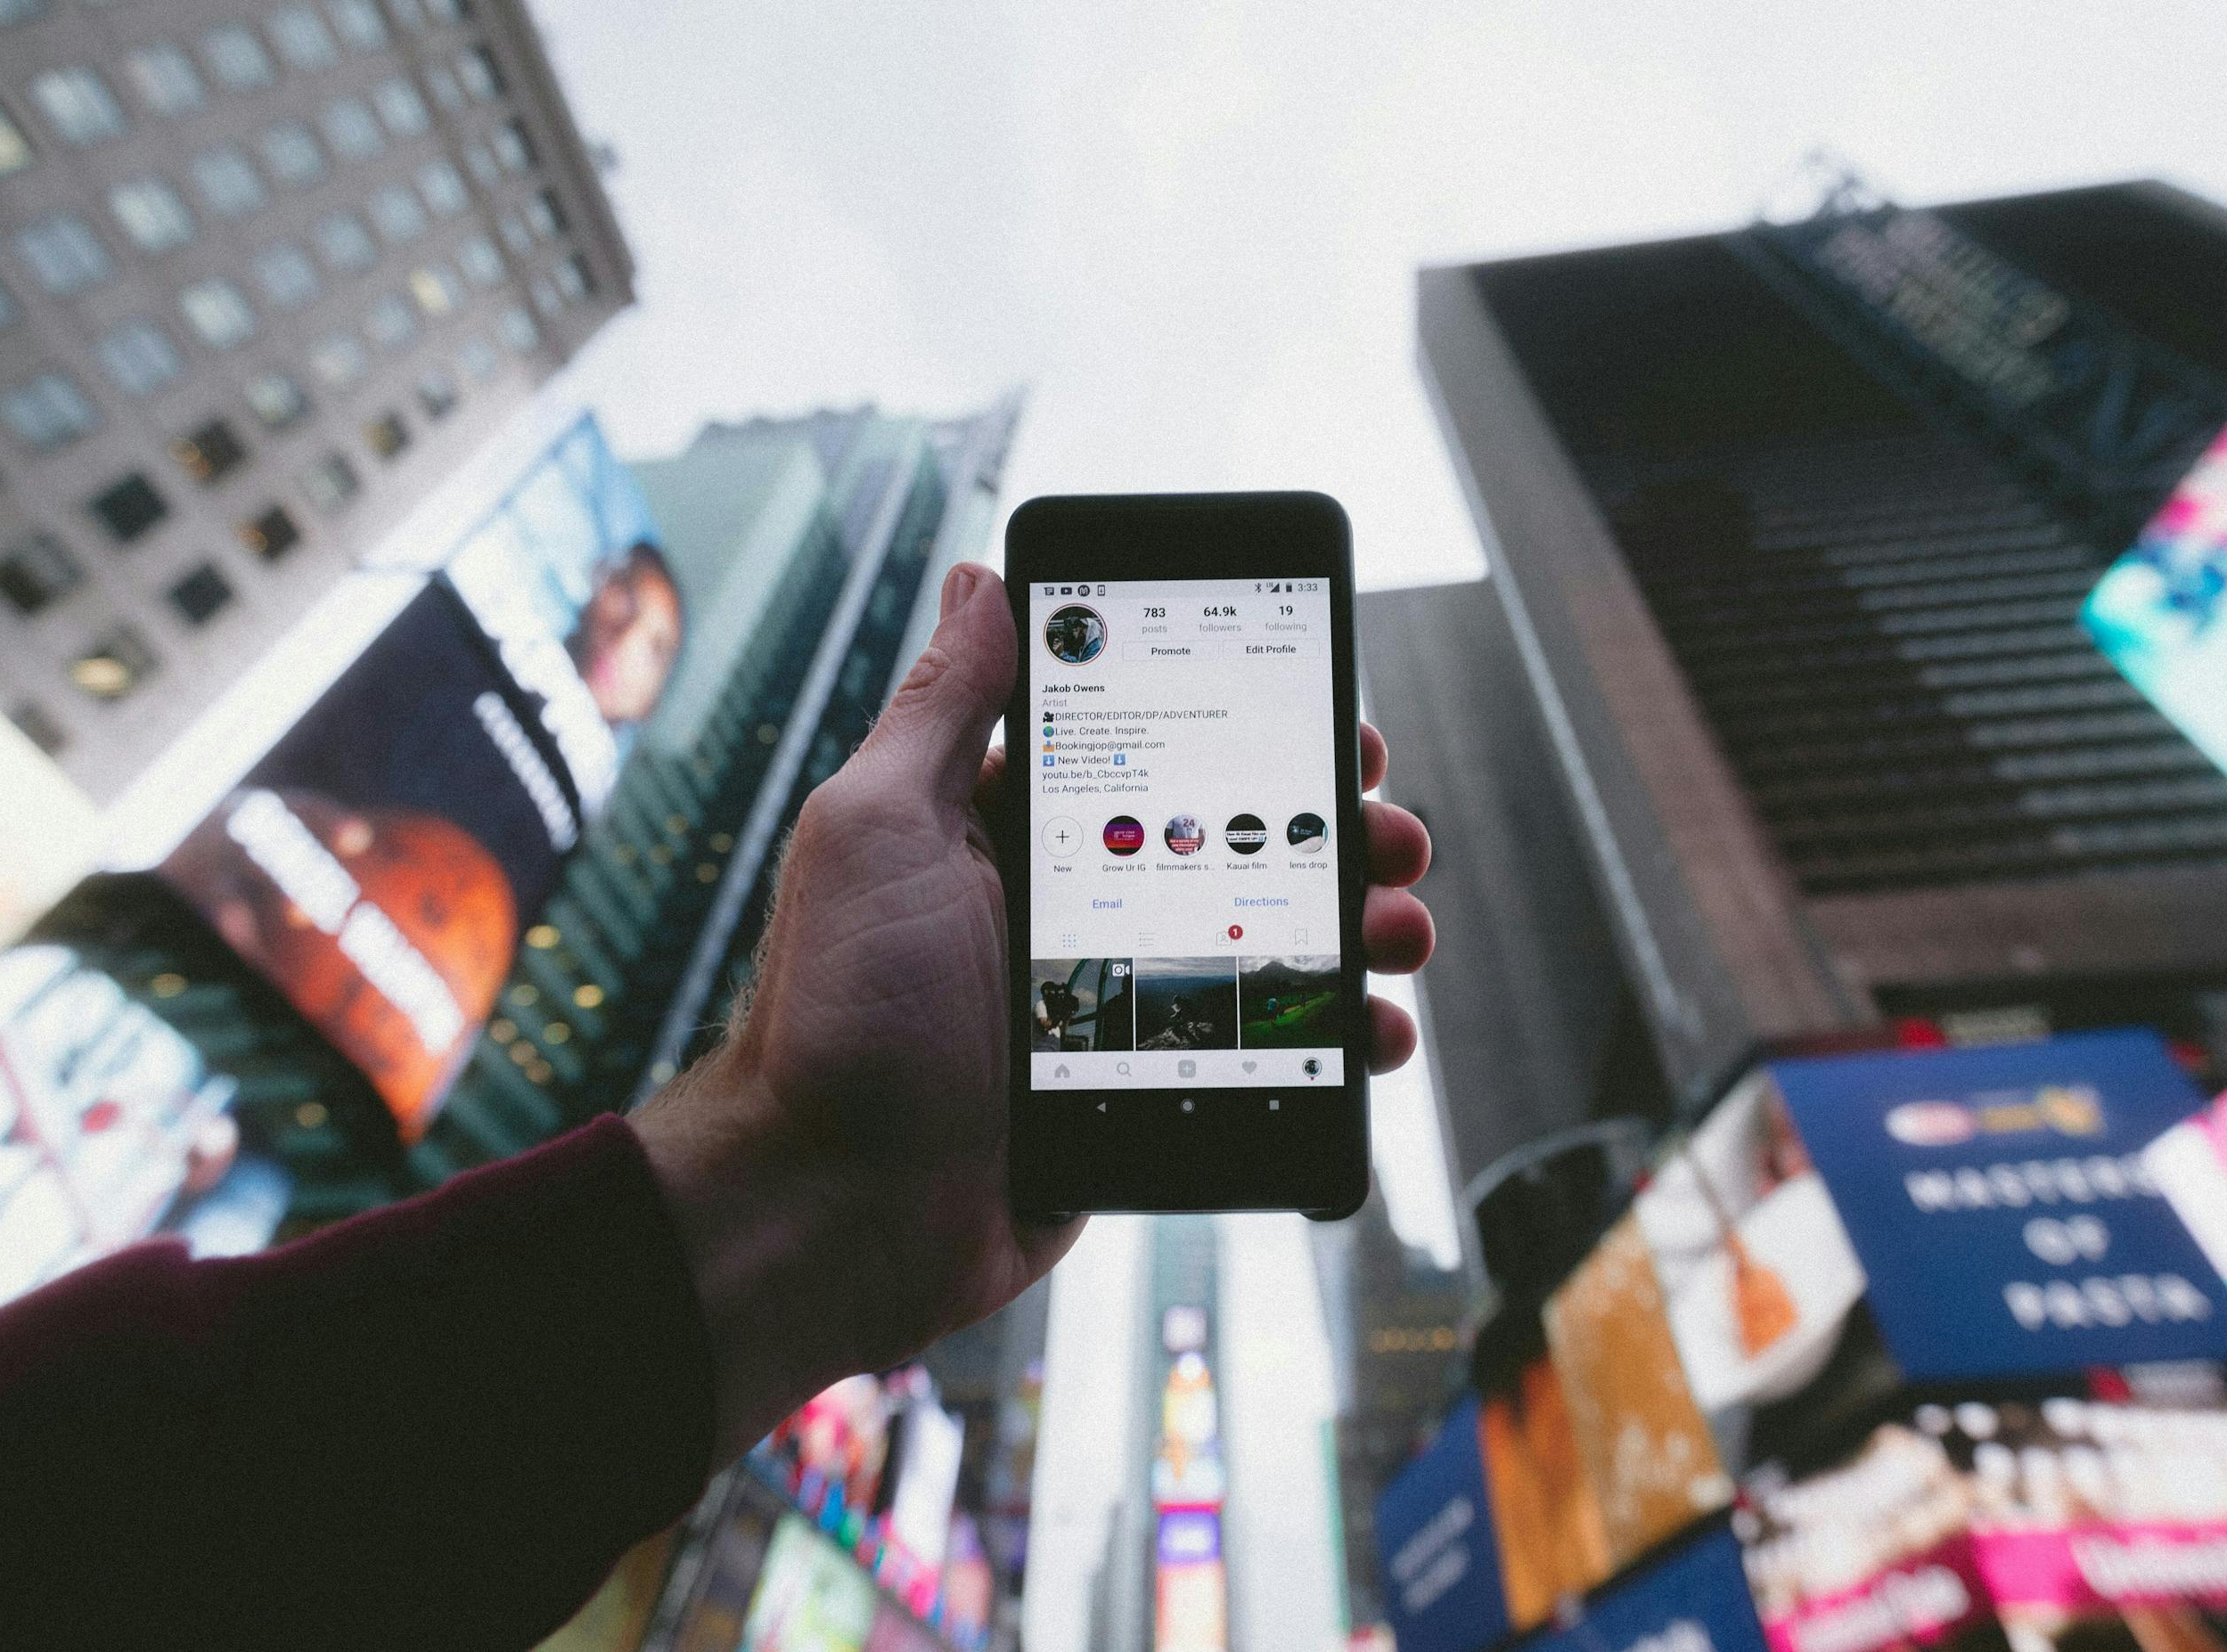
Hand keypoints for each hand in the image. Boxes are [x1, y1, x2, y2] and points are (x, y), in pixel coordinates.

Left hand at [632, 563, 1434, 1465]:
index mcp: (1013, 834)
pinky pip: (1263, 1058)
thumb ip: (943, 708)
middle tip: (1388, 831)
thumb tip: (981, 579)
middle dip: (1332, 830)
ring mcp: (1118, 1008)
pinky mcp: (1147, 1096)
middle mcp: (1074, 911)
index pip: (1161, 754)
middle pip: (1238, 847)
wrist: (830, 1214)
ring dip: (1353, 928)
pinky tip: (1372, 1033)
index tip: (1328, 718)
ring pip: (1269, 949)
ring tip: (1396, 929)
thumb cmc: (837, 1015)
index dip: (1255, 730)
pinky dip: (1331, 1045)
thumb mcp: (878, 829)